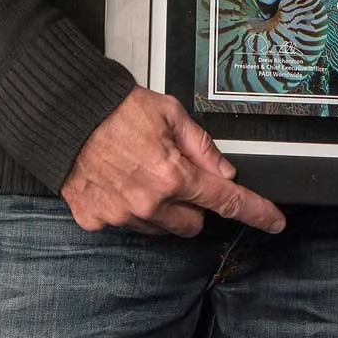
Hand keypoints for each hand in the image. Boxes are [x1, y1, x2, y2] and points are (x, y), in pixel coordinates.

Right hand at [60, 86, 286, 236]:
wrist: (64, 115)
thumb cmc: (113, 109)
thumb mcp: (169, 112)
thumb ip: (201, 144)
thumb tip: (223, 168)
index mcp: (173, 175)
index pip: (226, 201)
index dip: (256, 212)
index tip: (273, 221)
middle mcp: (149, 203)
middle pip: (193, 224)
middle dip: (192, 204)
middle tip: (174, 174)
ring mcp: (121, 216)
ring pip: (160, 228)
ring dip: (160, 208)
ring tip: (139, 173)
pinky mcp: (97, 220)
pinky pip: (126, 224)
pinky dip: (127, 208)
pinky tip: (117, 181)